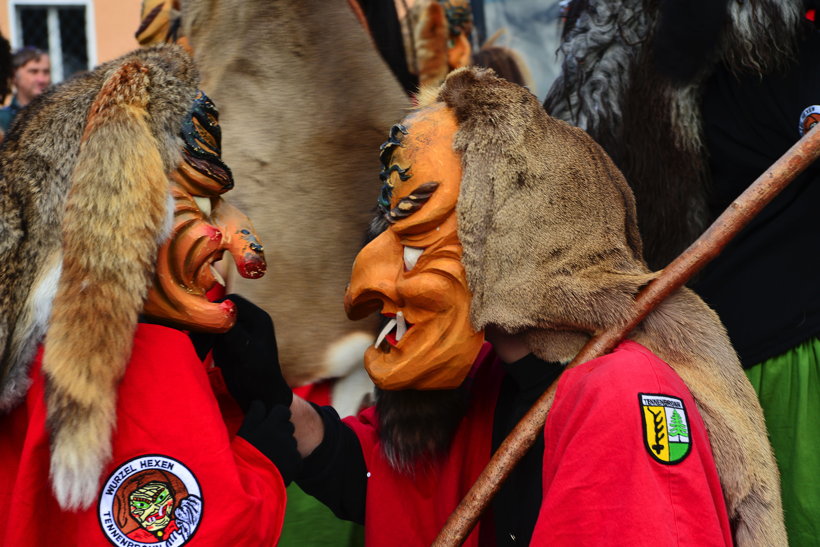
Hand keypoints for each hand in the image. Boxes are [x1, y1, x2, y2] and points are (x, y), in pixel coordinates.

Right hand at [193, 294, 291, 410]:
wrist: (260, 397)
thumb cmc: (258, 375)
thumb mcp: (245, 352)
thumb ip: (233, 330)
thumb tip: (221, 310)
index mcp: (257, 318)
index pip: (231, 301)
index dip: (215, 308)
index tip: (200, 321)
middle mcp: (248, 321)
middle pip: (219, 311)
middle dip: (206, 324)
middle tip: (195, 340)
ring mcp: (237, 332)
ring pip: (213, 324)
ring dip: (202, 335)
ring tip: (198, 351)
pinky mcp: (228, 343)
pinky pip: (211, 336)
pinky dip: (203, 343)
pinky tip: (199, 354)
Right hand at [238, 401, 301, 484]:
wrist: (250, 483)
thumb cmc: (243, 454)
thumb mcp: (244, 431)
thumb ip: (255, 414)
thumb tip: (260, 402)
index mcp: (272, 425)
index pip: (283, 410)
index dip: (278, 415)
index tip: (271, 421)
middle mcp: (285, 435)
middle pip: (288, 426)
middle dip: (280, 430)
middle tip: (267, 441)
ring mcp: (292, 449)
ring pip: (291, 441)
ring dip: (284, 445)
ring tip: (269, 455)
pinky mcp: (297, 463)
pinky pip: (295, 456)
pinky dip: (288, 459)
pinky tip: (276, 464)